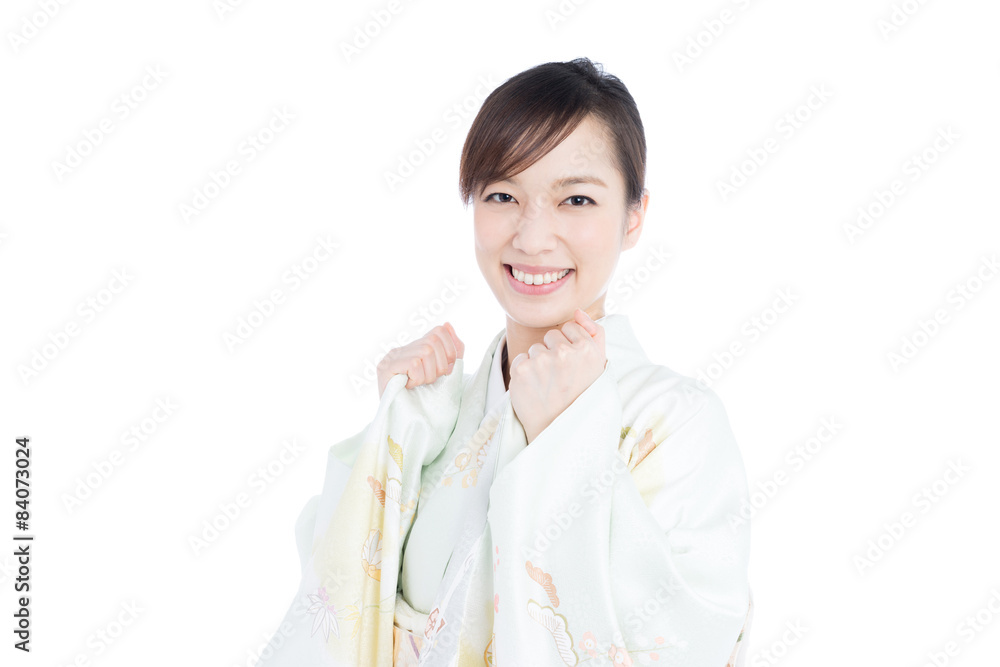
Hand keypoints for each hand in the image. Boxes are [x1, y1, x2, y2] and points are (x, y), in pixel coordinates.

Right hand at [376, 322, 463, 398]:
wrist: (402, 423)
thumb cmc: (424, 398)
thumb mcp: (445, 373)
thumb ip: (452, 351)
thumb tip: (448, 324)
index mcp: (415, 348)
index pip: (439, 331)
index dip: (450, 349)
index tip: (447, 369)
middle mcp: (403, 348)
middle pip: (433, 342)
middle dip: (440, 366)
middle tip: (431, 381)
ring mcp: (392, 357)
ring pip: (425, 352)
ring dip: (429, 375)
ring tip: (419, 385)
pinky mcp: (385, 368)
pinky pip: (414, 364)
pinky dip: (418, 379)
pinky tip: (409, 387)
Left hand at [509, 308, 606, 443]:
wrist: (561, 431)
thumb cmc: (582, 397)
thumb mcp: (599, 366)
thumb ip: (595, 333)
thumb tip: (577, 311)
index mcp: (588, 349)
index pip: (570, 327)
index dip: (570, 347)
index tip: (572, 367)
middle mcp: (565, 352)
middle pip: (551, 336)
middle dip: (553, 353)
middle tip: (560, 379)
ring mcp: (541, 361)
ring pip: (535, 348)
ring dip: (538, 364)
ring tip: (548, 386)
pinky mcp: (522, 370)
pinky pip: (520, 359)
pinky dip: (524, 373)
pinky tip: (535, 389)